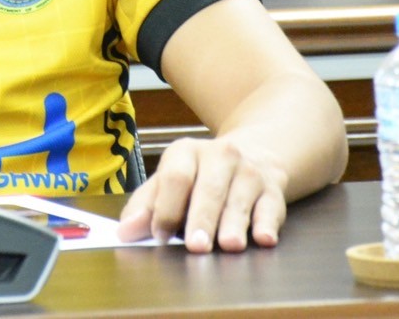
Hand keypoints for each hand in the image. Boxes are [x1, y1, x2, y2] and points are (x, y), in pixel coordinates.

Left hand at [116, 136, 288, 251]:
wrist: (251, 153)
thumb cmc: (200, 176)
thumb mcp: (169, 180)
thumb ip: (146, 205)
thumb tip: (125, 232)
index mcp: (185, 152)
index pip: (175, 178)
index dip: (166, 208)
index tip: (160, 236)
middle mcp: (220, 155)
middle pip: (208, 189)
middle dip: (202, 219)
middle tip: (196, 245)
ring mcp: (249, 171)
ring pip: (240, 200)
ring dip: (234, 224)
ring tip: (229, 245)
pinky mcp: (273, 189)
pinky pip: (271, 207)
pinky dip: (268, 224)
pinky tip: (264, 239)